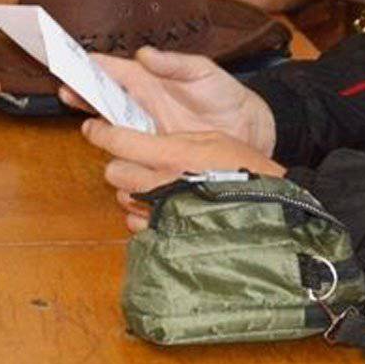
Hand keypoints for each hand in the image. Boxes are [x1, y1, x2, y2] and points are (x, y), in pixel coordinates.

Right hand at [64, 47, 276, 153]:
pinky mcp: (155, 154)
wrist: (251, 132)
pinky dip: (116, 155)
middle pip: (101, 97)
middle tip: (63, 91)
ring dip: (94, 124)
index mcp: (147, 79)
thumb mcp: (203, 72)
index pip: (110, 69)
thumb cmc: (226, 95)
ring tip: (82, 124)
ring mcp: (145, 130)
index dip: (87, 64)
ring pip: (110, 126)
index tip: (66, 59)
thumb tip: (145, 54)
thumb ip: (174, 63)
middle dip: (81, 93)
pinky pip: (129, 154)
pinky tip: (109, 158)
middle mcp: (140, 104)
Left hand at [81, 120, 285, 231]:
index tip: (94, 128)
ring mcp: (162, 213)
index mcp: (170, 154)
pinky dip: (142, 216)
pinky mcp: (167, 235)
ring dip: (131, 189)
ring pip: (123, 198)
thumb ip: (174, 139)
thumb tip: (148, 139)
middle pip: (113, 171)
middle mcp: (161, 184)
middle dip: (119, 163)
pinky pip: (137, 225)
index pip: (117, 141)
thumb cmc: (245, 169)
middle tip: (132, 159)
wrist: (270, 208)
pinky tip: (159, 209)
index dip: (100, 132)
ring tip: (150, 185)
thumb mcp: (211, 138)